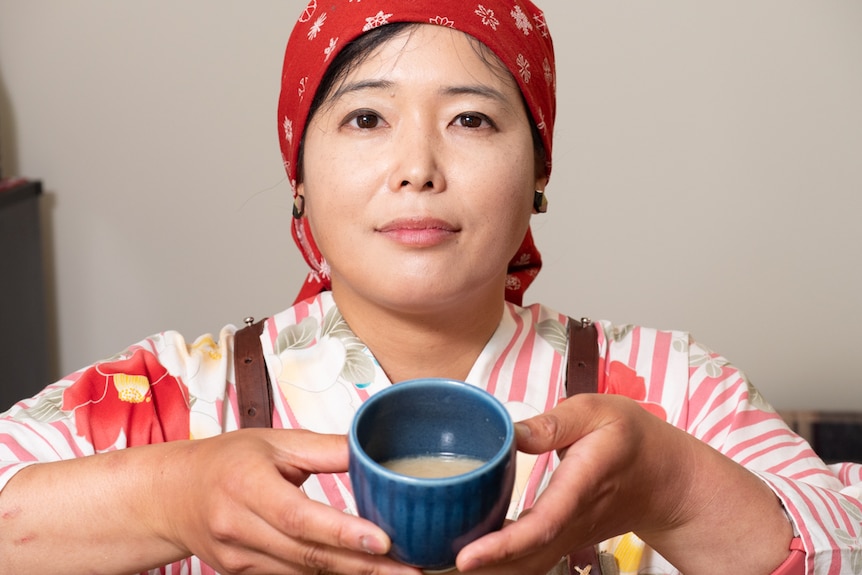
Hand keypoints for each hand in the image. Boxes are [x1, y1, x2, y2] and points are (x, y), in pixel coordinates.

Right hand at [157, 429, 421, 574]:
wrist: (172, 495)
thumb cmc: (226, 461)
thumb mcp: (273, 442)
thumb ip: (324, 449)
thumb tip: (372, 447)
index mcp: (247, 485)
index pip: (299, 516)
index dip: (342, 532)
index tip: (385, 540)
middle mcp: (239, 527)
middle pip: (308, 554)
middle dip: (363, 566)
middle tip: (411, 569)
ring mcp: (238, 557)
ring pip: (303, 573)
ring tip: (398, 573)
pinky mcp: (242, 574)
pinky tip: (360, 574)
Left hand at [454, 394, 792, 574]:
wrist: (665, 478)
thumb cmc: (631, 438)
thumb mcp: (598, 412)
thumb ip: (555, 423)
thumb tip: (509, 433)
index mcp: (580, 485)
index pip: (540, 525)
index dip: (503, 545)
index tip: (466, 557)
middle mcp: (573, 521)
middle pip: (526, 557)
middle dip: (483, 565)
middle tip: (434, 561)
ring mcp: (570, 537)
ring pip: (528, 565)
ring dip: (490, 569)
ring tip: (442, 560)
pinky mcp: (564, 540)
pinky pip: (531, 560)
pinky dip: (502, 563)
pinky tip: (473, 554)